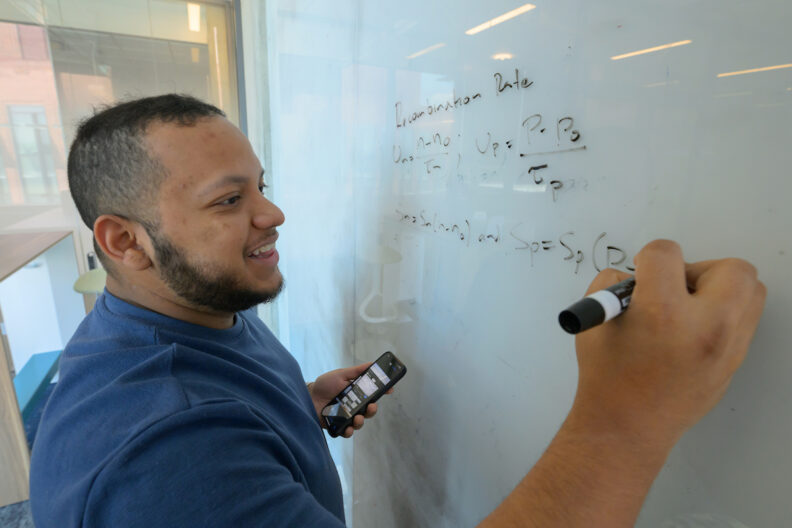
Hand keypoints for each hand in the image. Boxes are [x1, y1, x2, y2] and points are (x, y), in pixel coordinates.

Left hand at [307, 363, 393, 438]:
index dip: (382, 393)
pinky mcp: (338, 426)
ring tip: (357, 417)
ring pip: (360, 422)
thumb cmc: (324, 384)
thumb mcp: (341, 374)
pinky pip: (347, 431)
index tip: (390, 390)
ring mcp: (346, 416)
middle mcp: (354, 405)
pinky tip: (348, 428)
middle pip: (369, 410)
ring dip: (361, 421)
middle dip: (373, 410)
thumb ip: (357, 371)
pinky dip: (349, 431)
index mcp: (357, 393)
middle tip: (371, 406)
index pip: (373, 394)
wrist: (308, 397)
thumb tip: (372, 364)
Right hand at [569, 239, 765, 447]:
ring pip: (751, 291)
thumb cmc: (607, 377)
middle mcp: (704, 327)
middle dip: (699, 269)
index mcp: (661, 312)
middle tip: (675, 287)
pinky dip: (722, 315)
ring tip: (689, 307)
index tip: (641, 272)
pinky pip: (744, 320)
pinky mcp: (735, 362)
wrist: (627, 427)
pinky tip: (692, 330)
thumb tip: (633, 275)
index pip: (666, 253)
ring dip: (720, 289)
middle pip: (732, 268)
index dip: (647, 257)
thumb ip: (613, 286)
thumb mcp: (594, 321)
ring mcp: (726, 347)